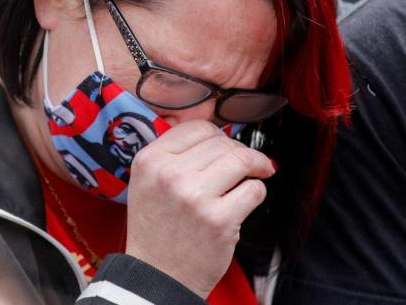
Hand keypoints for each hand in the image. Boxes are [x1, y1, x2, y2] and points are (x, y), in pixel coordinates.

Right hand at [124, 120, 274, 298]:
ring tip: (257, 174)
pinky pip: (254, 189)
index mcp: (150, 161)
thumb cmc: (158, 230)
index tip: (228, 147)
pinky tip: (246, 200)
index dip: (219, 136)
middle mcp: (169, 175)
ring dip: (256, 166)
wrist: (157, 277)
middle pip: (224, 143)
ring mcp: (194, 197)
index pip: (198, 127)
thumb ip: (175, 154)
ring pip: (242, 159)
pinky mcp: (219, 220)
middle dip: (239, 153)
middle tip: (244, 166)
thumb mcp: (148, 182)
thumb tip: (218, 133)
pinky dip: (257, 192)